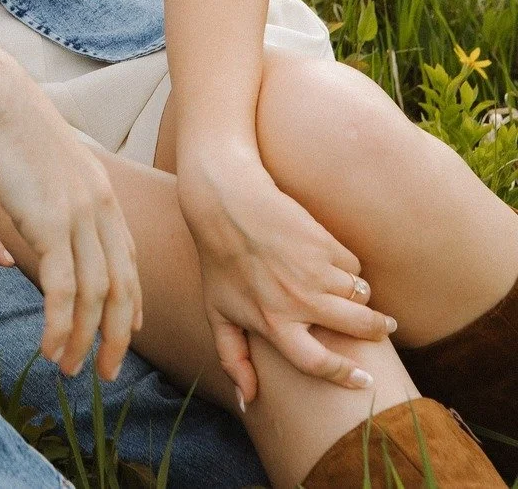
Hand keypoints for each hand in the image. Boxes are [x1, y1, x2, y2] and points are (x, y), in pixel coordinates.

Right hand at [0, 68, 141, 382]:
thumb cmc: (4, 122)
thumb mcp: (44, 159)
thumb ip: (55, 192)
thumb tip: (48, 214)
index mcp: (101, 192)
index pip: (128, 260)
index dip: (130, 302)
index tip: (125, 333)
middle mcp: (100, 207)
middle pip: (122, 287)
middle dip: (117, 337)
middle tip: (107, 373)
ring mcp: (78, 215)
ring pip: (96, 296)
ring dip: (84, 341)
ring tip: (68, 370)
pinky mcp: (50, 223)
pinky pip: (64, 290)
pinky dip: (59, 326)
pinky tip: (47, 347)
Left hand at [178, 145, 396, 403]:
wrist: (225, 200)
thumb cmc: (219, 259)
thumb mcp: (216, 310)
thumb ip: (232, 357)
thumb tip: (246, 402)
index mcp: (273, 323)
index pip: (318, 363)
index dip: (345, 375)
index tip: (365, 380)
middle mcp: (299, 301)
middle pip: (357, 327)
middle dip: (378, 329)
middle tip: (387, 327)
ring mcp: (315, 271)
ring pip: (360, 294)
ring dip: (362, 296)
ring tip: (358, 293)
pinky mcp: (324, 243)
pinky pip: (352, 263)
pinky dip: (348, 265)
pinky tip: (332, 259)